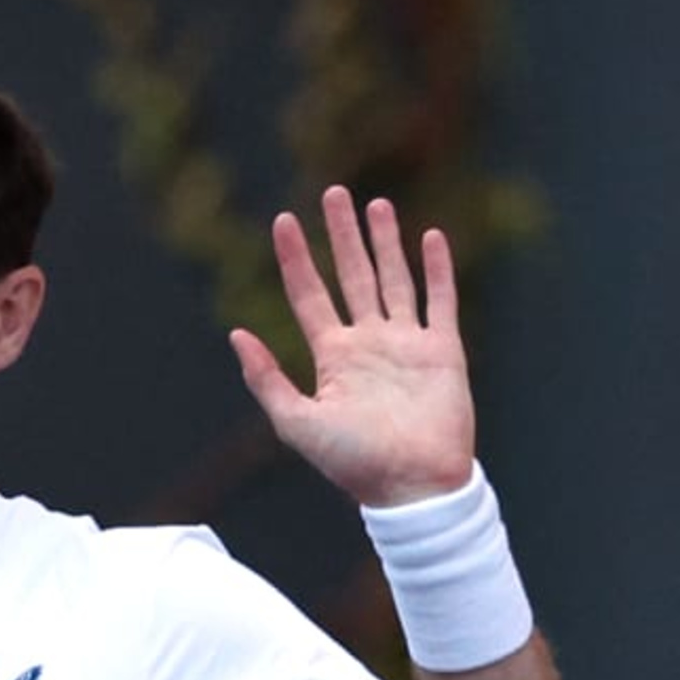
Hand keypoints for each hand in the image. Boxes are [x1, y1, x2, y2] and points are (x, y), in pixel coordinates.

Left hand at [229, 186, 476, 507]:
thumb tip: (236, 334)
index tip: (283, 221)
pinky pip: (440, 300)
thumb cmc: (354, 464)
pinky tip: (430, 236)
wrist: (413, 487)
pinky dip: (437, 269)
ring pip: (394, 279)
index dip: (296, 259)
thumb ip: (267, 380)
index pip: (309, 296)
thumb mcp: (297, 423)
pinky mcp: (443, 351)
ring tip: (375, 204)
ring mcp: (407, 344)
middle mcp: (369, 344)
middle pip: (352, 275)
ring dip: (385, 242)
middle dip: (342, 235)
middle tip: (333, 192)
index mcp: (334, 358)